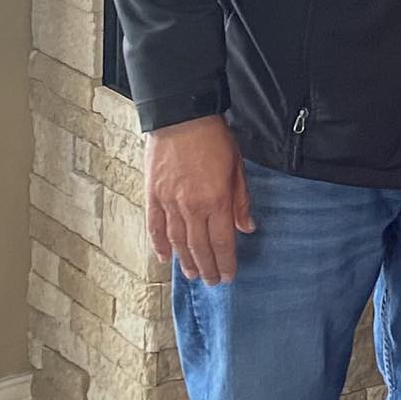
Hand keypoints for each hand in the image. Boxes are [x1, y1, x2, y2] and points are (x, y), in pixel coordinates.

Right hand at [144, 116, 253, 284]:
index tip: (228, 276)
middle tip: (211, 282)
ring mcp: (169, 203)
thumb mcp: (237, 166)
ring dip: (185, 261)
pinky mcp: (153, 196)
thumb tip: (247, 227)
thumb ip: (241, 200)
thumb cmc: (214, 138)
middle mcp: (191, 207)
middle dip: (207, 267)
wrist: (182, 118)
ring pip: (177, 241)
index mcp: (216, 200)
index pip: (222, 240)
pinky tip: (164, 257)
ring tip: (192, 275)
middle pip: (199, 246)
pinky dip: (159, 244)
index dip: (226, 261)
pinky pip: (155, 227)